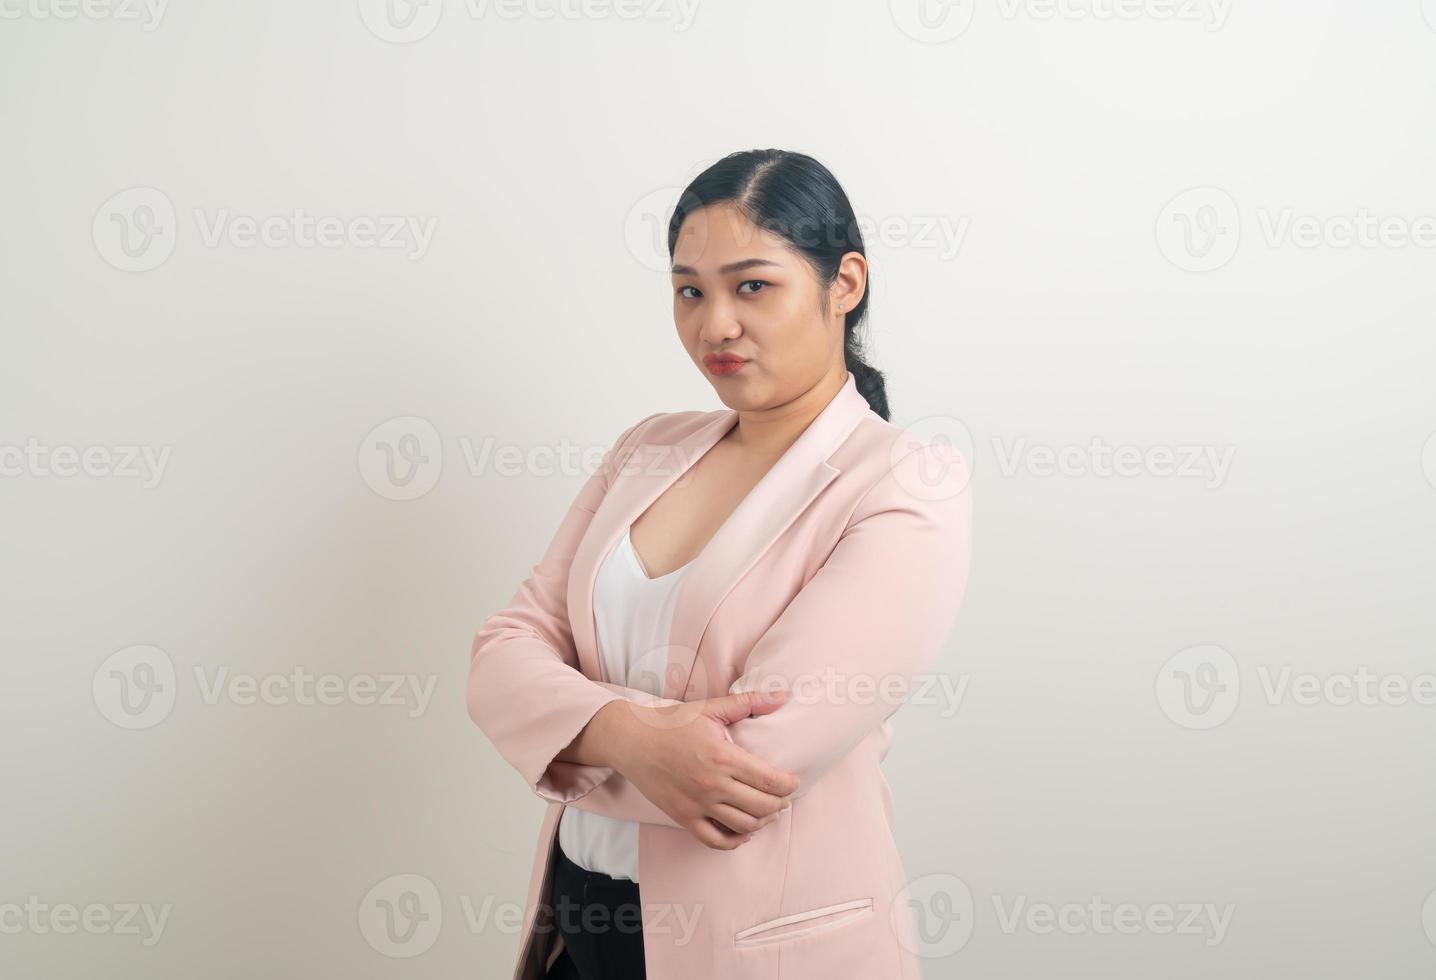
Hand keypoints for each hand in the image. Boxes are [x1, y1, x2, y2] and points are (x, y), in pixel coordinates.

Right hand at [603, 691, 800, 849]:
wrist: (631, 739)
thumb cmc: (672, 722)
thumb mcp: (711, 707)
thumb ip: (749, 702)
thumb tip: (784, 697)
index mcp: (722, 757)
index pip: (770, 780)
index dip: (789, 785)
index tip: (794, 781)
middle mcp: (712, 785)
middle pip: (762, 806)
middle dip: (780, 804)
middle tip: (784, 797)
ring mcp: (697, 805)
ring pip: (743, 826)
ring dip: (763, 821)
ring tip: (768, 811)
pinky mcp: (683, 818)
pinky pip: (715, 840)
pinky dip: (735, 841)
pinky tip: (744, 831)